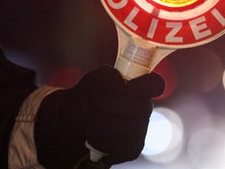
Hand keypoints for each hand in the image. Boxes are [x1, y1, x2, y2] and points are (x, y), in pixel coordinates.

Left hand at [34, 66, 164, 167]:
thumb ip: (104, 77)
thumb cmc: (82, 101)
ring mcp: (140, 130)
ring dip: (104, 123)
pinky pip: (124, 145)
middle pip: (144, 108)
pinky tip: (92, 136)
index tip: (129, 89)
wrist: (68, 127)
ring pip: (133, 128)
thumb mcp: (88, 83)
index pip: (156, 84)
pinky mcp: (132, 148)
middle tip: (94, 105)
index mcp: (136, 87)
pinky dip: (102, 139)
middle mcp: (142, 108)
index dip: (146, 86)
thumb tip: (121, 86)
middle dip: (114, 106)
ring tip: (89, 121)